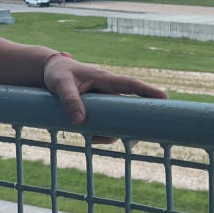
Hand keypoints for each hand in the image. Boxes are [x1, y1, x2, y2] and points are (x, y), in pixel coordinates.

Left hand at [42, 54, 166, 141]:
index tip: (164, 98)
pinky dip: (102, 134)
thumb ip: (70, 100)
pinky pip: (107, 124)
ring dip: (112, 133)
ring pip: (119, 120)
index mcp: (104, 78)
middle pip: (130, 108)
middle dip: (135, 124)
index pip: (130, 84)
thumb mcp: (61, 84)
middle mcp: (108, 90)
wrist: (49, 73)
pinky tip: (90, 137)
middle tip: (135, 139)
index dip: (148, 90)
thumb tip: (80, 121)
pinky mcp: (98, 110)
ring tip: (94, 139)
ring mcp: (105, 101)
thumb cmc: (58, 74)